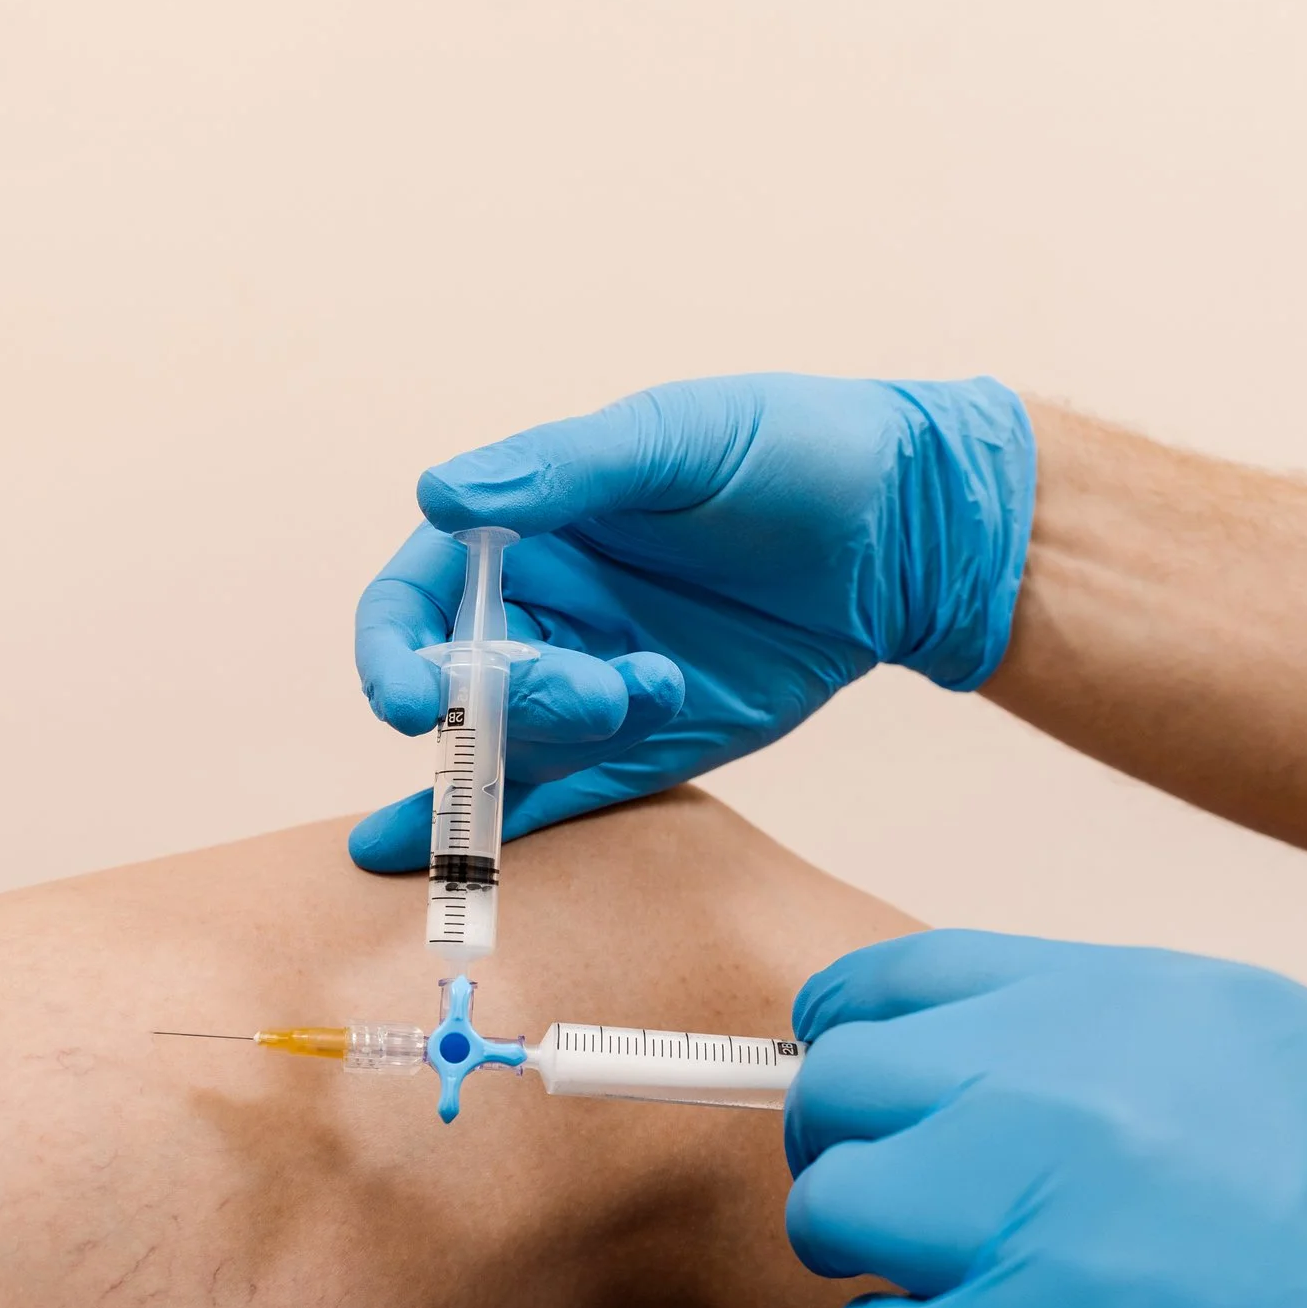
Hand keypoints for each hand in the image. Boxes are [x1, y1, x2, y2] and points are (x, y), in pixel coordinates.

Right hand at [347, 375, 1034, 870]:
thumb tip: (438, 495)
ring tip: (650, 691)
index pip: (412, 601)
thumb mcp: (676, 441)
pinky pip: (553, 796)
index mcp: (524, 527)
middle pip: (457, 688)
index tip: (409, 702)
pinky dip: (493, 832)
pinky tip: (429, 866)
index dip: (392, 653)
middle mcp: (538, 611)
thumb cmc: (793, 452)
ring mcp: (586, 681)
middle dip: (507, 703)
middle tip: (598, 689)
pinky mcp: (640, 744)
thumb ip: (560, 472)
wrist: (914, 529)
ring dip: (553, 743)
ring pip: (509, 748)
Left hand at [785, 931, 1306, 1307]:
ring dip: (878, 1255)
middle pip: (843, 1086)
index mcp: (1139, 1000)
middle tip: (906, 1207)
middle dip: (854, 1146)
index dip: (859, 1036)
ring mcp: (1018, 1218)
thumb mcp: (1297, 1066)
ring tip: (975, 1299)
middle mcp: (1056, 1084)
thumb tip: (1001, 1076)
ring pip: (832, 1206)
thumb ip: (1127, 1054)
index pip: (905, 980)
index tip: (852, 1071)